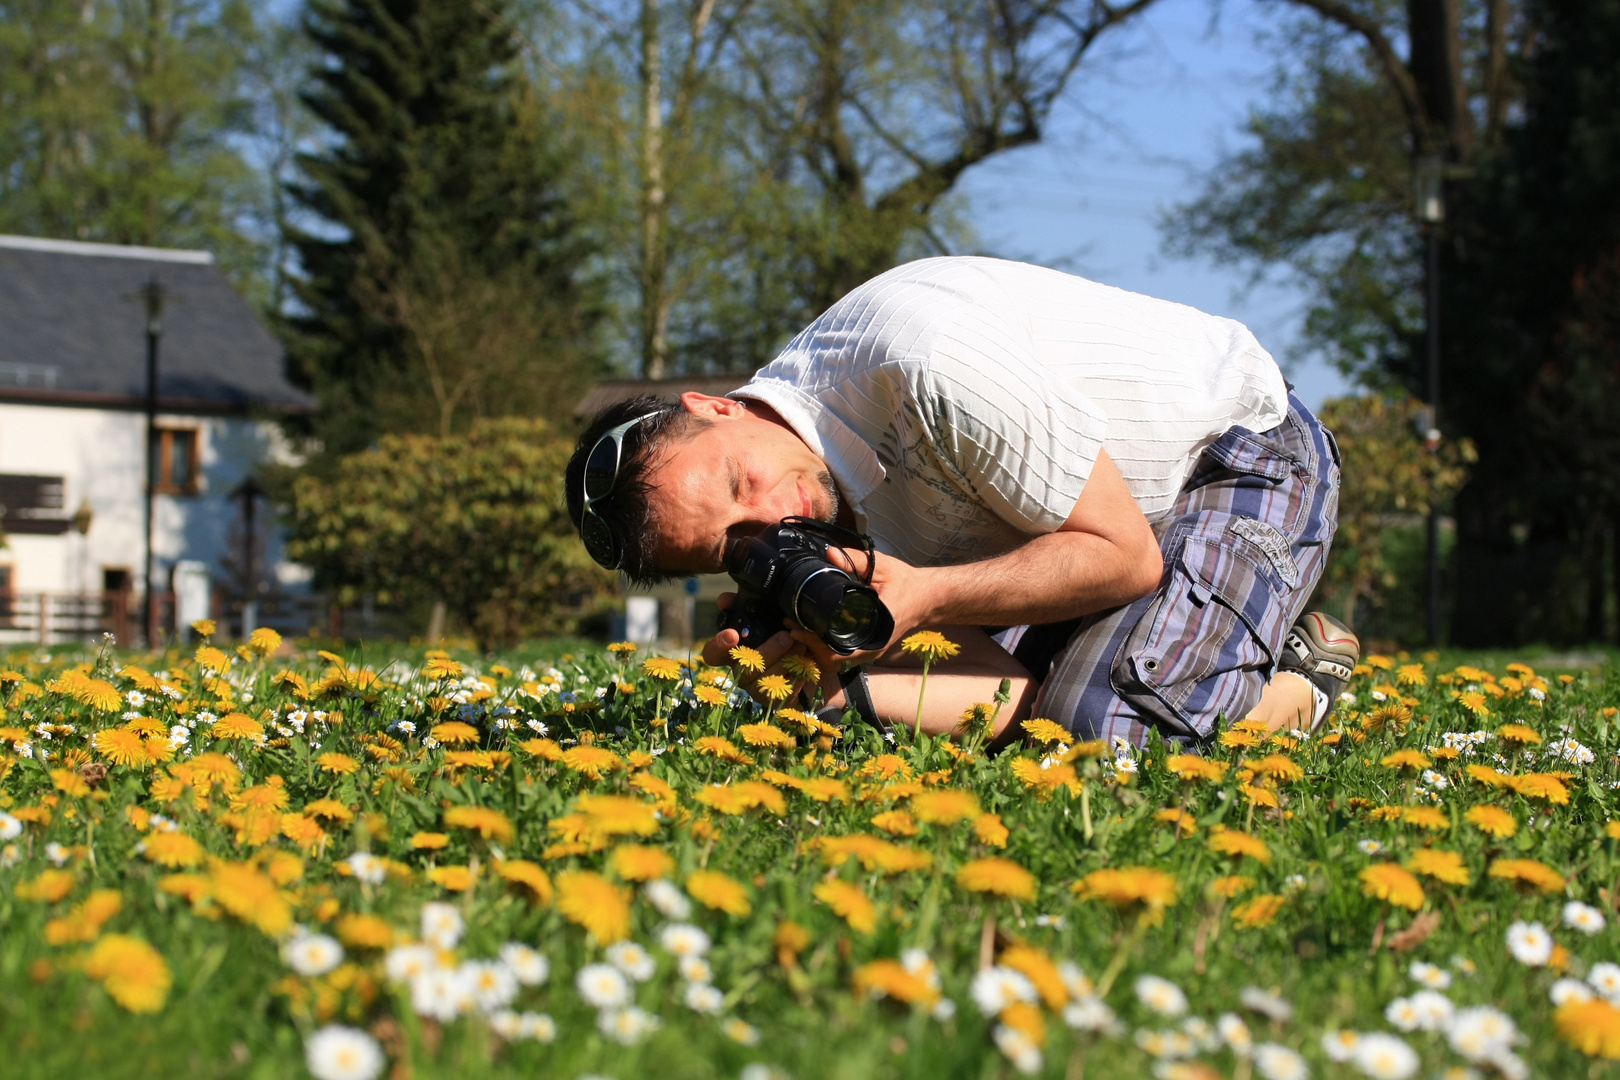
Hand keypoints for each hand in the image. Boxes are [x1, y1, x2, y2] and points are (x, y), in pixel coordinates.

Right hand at [699, 592, 810, 706]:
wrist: (834, 667)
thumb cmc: (804, 638)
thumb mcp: (787, 616)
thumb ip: (758, 607)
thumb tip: (726, 599)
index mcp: (743, 648)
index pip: (714, 654)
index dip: (717, 644)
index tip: (732, 634)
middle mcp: (747, 670)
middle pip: (743, 665)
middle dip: (767, 649)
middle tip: (786, 637)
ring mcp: (760, 689)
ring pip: (763, 678)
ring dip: (786, 660)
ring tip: (803, 648)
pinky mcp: (778, 703)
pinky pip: (783, 690)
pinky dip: (798, 674)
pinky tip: (808, 667)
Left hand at [786, 548, 933, 670]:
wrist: (928, 598)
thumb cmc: (907, 583)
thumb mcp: (883, 567)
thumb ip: (857, 559)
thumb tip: (830, 554)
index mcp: (876, 631)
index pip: (838, 651)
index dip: (814, 643)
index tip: (797, 628)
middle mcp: (873, 647)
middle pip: (832, 662)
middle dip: (809, 648)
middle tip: (791, 629)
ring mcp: (871, 651)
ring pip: (837, 664)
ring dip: (815, 651)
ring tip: (797, 632)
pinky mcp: (870, 649)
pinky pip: (844, 659)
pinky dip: (826, 651)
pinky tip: (813, 635)